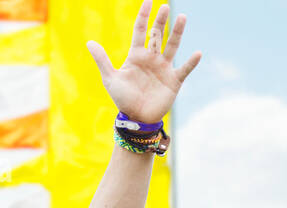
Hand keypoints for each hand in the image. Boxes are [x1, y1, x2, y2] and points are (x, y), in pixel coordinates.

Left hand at [87, 2, 200, 124]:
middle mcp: (152, 58)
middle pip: (158, 35)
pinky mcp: (174, 80)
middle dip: (161, 21)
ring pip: (172, 46)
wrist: (136, 118)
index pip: (140, 31)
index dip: (143, 17)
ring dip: (177, 32)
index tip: (148, 1)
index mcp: (136, 56)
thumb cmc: (123, 98)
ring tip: (181, 17)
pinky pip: (184, 69)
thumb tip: (89, 42)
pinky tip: (197, 53)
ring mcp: (164, 68)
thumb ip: (102, 60)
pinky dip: (191, 62)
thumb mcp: (111, 78)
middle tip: (164, 7)